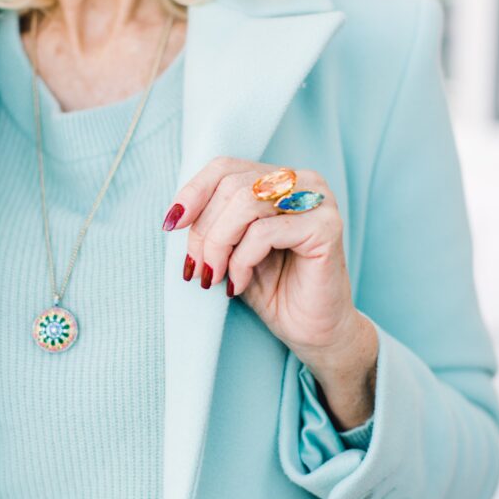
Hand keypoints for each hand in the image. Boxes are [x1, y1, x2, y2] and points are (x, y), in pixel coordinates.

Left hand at [161, 157, 377, 427]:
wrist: (312, 330)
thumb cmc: (272, 289)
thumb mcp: (231, 249)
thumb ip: (213, 223)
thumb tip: (175, 215)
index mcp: (279, 178)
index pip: (224, 167)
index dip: (192, 193)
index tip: (171, 225)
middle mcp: (303, 181)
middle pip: (232, 186)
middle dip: (204, 231)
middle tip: (196, 269)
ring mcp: (318, 201)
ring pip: (246, 203)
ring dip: (218, 245)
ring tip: (214, 276)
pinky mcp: (326, 227)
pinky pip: (264, 233)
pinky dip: (241, 261)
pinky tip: (238, 284)